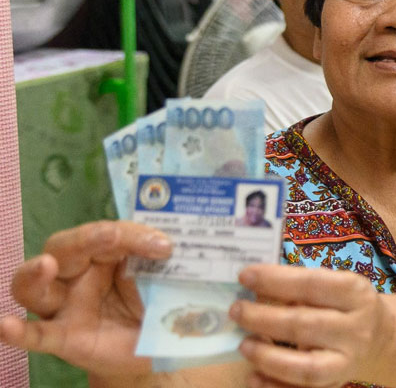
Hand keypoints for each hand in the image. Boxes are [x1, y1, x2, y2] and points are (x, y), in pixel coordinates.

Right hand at [0, 221, 171, 376]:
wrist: (155, 346)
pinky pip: (36, 335)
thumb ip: (174, 266)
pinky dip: (18, 331)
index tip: (166, 246)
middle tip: (109, 236)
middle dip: (85, 238)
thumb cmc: (155, 300)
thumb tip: (194, 252)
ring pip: (34, 286)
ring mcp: (65, 306)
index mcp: (106, 252)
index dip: (134, 234)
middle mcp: (78, 274)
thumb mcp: (169, 279)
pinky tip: (6, 327)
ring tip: (45, 267)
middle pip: (65, 248)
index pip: (109, 233)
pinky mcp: (63, 338)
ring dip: (36, 274)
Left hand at [234, 264, 390, 387]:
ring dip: (267, 356)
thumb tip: (255, 290)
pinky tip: (253, 376)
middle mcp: (356, 329)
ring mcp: (347, 361)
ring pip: (305, 366)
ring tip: (243, 344)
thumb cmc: (347, 306)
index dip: (276, 280)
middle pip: (304, 324)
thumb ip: (301, 287)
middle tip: (236, 311)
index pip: (312, 284)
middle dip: (263, 318)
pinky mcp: (336, 384)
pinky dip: (274, 386)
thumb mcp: (336, 287)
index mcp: (355, 293)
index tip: (245, 276)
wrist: (380, 339)